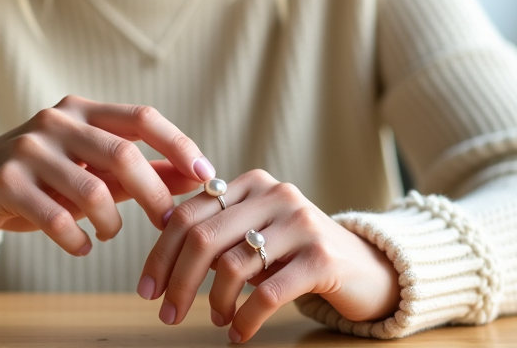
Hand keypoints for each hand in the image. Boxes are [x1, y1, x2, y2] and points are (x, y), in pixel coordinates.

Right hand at [0, 95, 213, 255]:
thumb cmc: (37, 180)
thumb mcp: (88, 169)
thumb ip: (138, 171)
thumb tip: (195, 178)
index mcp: (81, 110)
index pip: (142, 118)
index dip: (178, 145)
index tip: (206, 176)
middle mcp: (56, 122)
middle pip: (123, 154)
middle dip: (154, 193)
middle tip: (167, 222)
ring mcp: (29, 149)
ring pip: (92, 190)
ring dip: (111, 222)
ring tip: (108, 234)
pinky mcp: (6, 181)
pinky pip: (56, 218)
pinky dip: (77, 240)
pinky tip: (80, 246)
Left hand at [140, 170, 400, 342]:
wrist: (368, 268)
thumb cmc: (298, 254)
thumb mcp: (257, 233)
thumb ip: (218, 233)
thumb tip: (162, 256)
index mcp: (251, 183)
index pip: (189, 214)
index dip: (160, 253)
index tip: (148, 288)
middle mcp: (275, 194)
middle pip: (203, 237)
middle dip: (178, 280)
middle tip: (167, 314)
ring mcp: (300, 222)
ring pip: (232, 265)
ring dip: (215, 302)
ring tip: (216, 320)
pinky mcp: (321, 256)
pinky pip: (267, 292)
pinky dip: (245, 319)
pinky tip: (238, 335)